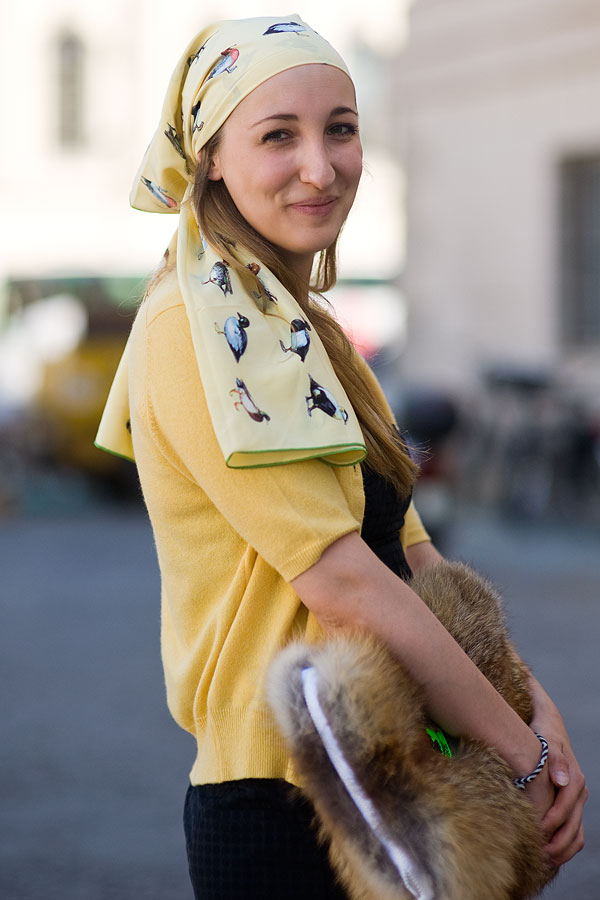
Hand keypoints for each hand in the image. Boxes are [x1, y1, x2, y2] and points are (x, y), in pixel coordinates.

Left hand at [528, 677, 587, 865]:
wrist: (549, 727)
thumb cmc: (544, 734)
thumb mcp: (547, 741)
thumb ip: (555, 760)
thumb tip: (562, 781)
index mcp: (574, 778)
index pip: (565, 807)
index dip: (551, 822)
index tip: (537, 834)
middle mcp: (579, 791)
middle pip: (573, 824)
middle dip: (557, 842)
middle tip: (540, 856)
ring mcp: (577, 800)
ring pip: (576, 832)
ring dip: (563, 849)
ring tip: (545, 861)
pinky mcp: (571, 805)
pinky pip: (574, 830)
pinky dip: (566, 845)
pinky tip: (551, 855)